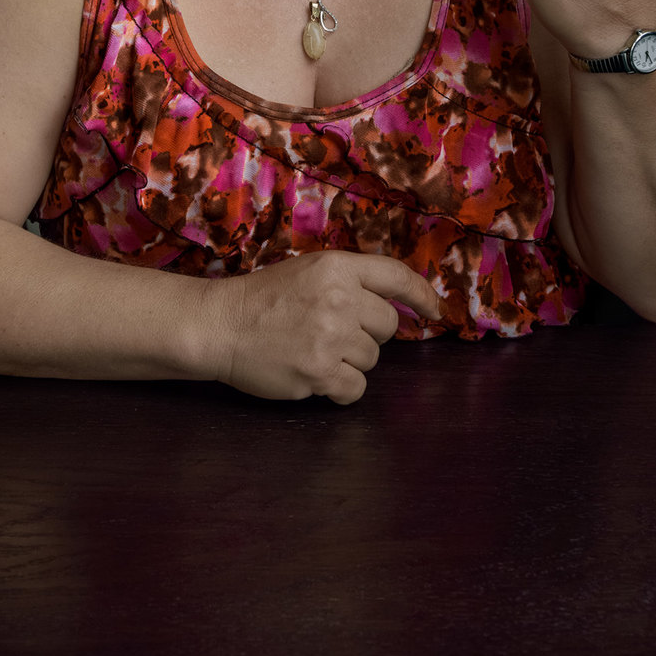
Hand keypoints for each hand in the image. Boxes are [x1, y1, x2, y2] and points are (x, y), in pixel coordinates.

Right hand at [209, 250, 442, 403]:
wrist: (220, 325)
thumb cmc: (262, 298)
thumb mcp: (309, 271)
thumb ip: (349, 281)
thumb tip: (395, 304)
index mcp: (337, 267)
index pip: (396, 277)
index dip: (422, 295)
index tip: (436, 311)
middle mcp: (339, 299)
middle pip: (386, 326)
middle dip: (367, 333)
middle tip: (334, 332)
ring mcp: (330, 338)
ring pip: (371, 359)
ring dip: (349, 361)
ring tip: (315, 351)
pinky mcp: (319, 373)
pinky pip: (355, 388)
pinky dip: (341, 388)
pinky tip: (317, 377)